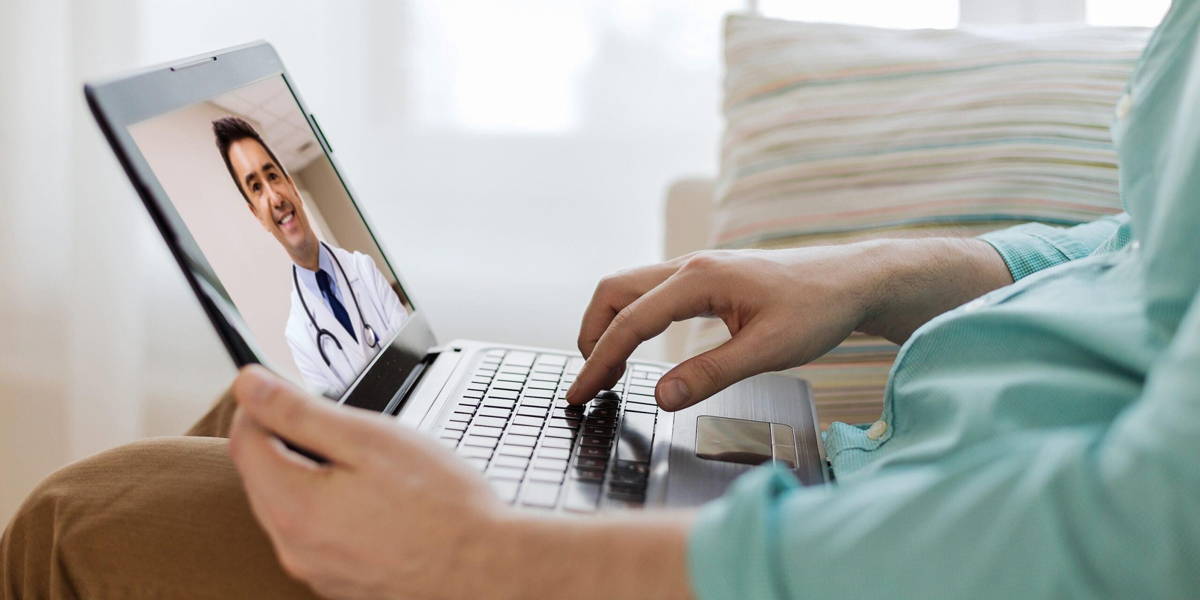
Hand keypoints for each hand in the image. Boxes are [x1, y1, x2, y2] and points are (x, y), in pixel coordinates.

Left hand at [229, 365, 696, 599]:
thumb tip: (249, 385)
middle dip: (284, 441)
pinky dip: (330, 509)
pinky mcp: (340, 584)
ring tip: (364, 462)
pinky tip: (374, 500)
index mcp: (293, 507)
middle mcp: (294, 548)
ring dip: (308, 476)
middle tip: (333, 420)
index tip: (279, 387)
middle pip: (262, 478)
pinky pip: (316, 536)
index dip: (257, 406)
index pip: (244, 443)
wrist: (488, 568)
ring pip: (288, 509)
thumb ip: (300, 412)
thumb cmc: (441, 505)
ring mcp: (316, 572)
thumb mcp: (369, 439)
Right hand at [566, 239, 1010, 410]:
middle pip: (614, 292)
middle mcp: (690, 266)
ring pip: (630, 288)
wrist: (852, 279)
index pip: (631, 321)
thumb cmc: (818, 309)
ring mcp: (696, 269)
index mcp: (700, 279)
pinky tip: (639, 348)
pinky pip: (650, 293)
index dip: (600, 361)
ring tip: (606, 370)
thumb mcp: (768, 351)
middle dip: (591, 336)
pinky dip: (631, 320)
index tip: (580, 393)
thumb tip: (660, 397)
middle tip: (587, 384)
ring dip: (608, 326)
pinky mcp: (706, 278)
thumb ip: (711, 374)